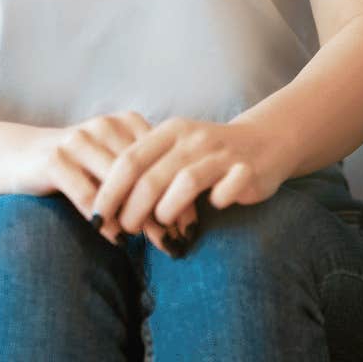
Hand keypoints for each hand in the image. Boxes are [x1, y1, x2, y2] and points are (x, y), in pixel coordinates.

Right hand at [11, 110, 176, 252]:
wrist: (19, 157)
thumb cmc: (78, 168)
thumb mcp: (113, 167)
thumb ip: (144, 182)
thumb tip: (184, 222)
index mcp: (127, 123)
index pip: (164, 158)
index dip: (180, 192)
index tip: (192, 227)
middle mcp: (105, 126)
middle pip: (144, 172)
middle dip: (162, 209)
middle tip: (177, 241)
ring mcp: (79, 140)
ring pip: (118, 183)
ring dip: (137, 217)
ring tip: (153, 243)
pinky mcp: (54, 160)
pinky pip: (86, 194)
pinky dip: (105, 219)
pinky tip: (116, 239)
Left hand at [95, 118, 290, 253]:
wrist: (266, 141)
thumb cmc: (208, 154)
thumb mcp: (174, 152)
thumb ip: (145, 171)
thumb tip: (105, 207)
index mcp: (171, 131)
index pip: (129, 160)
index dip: (109, 191)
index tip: (97, 216)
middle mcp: (195, 139)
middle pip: (152, 177)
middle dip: (132, 210)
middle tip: (126, 230)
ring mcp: (223, 154)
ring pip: (185, 183)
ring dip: (166, 211)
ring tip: (161, 226)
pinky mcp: (247, 170)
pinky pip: (226, 190)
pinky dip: (215, 202)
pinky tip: (211, 208)